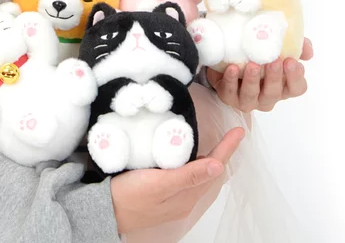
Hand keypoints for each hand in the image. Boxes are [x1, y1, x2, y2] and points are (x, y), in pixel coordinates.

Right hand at [110, 127, 244, 233]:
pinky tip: (184, 156)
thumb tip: (218, 166)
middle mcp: (185, 198)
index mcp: (187, 194)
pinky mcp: (162, 195)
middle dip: (221, 153)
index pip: (215, 167)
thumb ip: (187, 176)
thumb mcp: (158, 183)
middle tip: (229, 134)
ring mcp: (174, 198)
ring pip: (197, 174)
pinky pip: (184, 177)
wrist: (105, 212)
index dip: (227, 148)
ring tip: (213, 141)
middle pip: (209, 171)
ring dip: (207, 158)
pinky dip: (191, 164)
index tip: (239, 131)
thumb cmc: (129, 196)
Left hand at [205, 38, 312, 112]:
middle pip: (274, 93)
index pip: (297, 88)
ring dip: (253, 80)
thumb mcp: (276, 47)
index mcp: (283, 86)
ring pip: (252, 95)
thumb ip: (295, 46)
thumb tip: (308, 51)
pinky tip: (233, 69)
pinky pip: (229, 92)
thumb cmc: (256, 54)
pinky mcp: (228, 97)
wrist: (227, 58)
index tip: (291, 61)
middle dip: (275, 77)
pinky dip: (231, 80)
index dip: (295, 77)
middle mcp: (267, 96)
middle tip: (273, 61)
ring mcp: (248, 99)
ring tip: (252, 65)